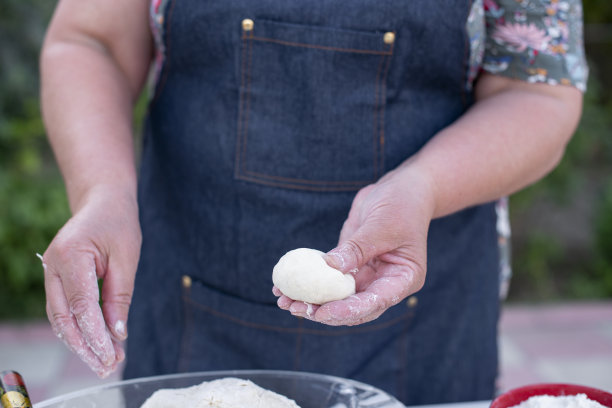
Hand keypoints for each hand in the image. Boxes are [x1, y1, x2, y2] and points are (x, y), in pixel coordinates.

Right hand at [40, 186, 140, 376]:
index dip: (95, 334)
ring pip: (59, 318)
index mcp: (71, 254)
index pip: (81, 305)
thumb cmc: (118, 224)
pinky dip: (76, 329)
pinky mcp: (55, 277)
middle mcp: (52, 264)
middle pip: (64, 317)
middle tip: (106, 366)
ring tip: (103, 362)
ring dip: (79, 342)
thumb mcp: (127, 258)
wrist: (103, 201)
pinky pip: (62, 309)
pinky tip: (93, 344)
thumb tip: (118, 333)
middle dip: (85, 346)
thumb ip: (120, 296)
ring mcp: (49, 271)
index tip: (110, 355)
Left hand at [275, 166, 433, 325]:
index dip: (346, 310)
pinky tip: (284, 286)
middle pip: (353, 307)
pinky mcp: (350, 265)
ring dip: (311, 301)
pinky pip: (328, 278)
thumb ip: (358, 248)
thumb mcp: (381, 226)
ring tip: (283, 301)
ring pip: (337, 297)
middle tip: (295, 308)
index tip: (321, 312)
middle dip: (323, 310)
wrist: (402, 189)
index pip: (374, 302)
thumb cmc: (401, 204)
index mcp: (403, 279)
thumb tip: (330, 268)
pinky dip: (309, 282)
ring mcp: (367, 276)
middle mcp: (384, 283)